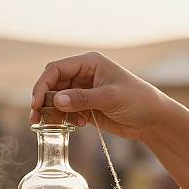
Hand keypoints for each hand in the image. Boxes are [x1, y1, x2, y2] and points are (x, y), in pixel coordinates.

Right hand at [31, 52, 168, 142]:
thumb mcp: (110, 98)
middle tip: (36, 118)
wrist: (152, 119)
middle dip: (43, 100)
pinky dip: (65, 120)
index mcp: (89, 63)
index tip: (36, 104)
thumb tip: (56, 101)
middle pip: (53, 85)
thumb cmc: (137, 100)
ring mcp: (83, 92)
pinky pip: (66, 112)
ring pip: (57, 100)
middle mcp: (83, 75)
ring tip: (55, 125)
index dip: (43, 85)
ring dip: (53, 113)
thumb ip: (82, 99)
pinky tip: (77, 125)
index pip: (56, 69)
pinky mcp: (85, 108)